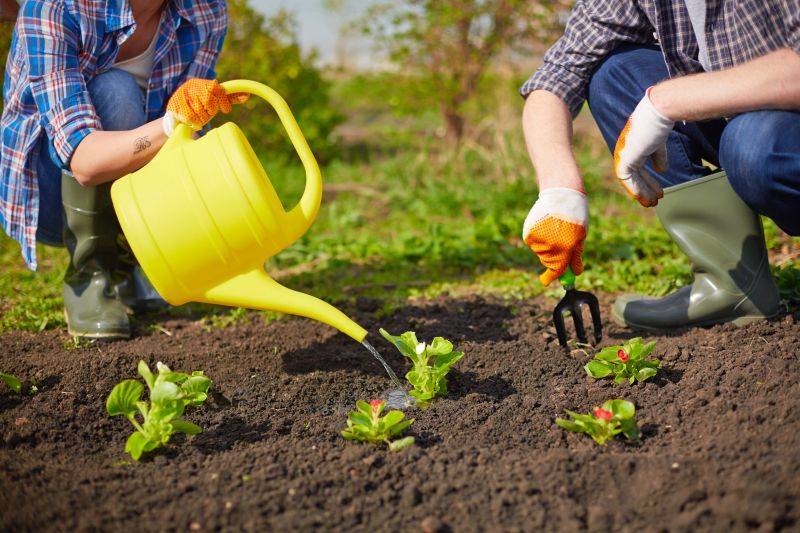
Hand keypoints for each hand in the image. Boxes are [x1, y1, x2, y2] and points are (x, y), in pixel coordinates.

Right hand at [162, 79, 248, 135]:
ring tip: (197, 116)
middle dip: (211, 110)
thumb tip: (247, 94)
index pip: (217, 89)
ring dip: (202, 118)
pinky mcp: (174, 107)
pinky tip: (191, 121)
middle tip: (208, 112)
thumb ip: (229, 97)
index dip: (223, 101)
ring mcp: (181, 96)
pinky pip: (191, 119)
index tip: (225, 109)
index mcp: (201, 84)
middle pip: (209, 101)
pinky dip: (194, 123)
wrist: (176, 114)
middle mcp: (190, 87)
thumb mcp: (215, 100)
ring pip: (201, 112)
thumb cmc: (200, 107)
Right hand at [522, 188, 587, 285]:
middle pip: (548, 262)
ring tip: (554, 228)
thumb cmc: (575, 216)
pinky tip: (545, 225)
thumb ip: (576, 256)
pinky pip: (533, 243)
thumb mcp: (581, 236)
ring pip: (540, 252)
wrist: (561, 195)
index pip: (557, 270)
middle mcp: (552, 246)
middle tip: (558, 244)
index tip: (545, 281)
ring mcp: (539, 240)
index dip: (551, 277)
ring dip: (546, 246)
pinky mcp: (530, 234)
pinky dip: (538, 238)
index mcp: (567, 248)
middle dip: (553, 258)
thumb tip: (575, 273)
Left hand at [613, 87, 673, 206]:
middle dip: (645, 189)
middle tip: (655, 201)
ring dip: (642, 192)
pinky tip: (645, 197)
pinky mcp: (625, 157)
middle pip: (634, 175)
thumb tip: (662, 170)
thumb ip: (658, 156)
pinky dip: (636, 189)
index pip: (637, 167)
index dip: (648, 181)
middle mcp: (625, 150)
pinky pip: (627, 178)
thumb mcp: (659, 143)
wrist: (661, 111)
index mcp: (632, 146)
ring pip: (630, 179)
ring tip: (652, 203)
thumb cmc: (661, 122)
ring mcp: (624, 154)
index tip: (659, 191)